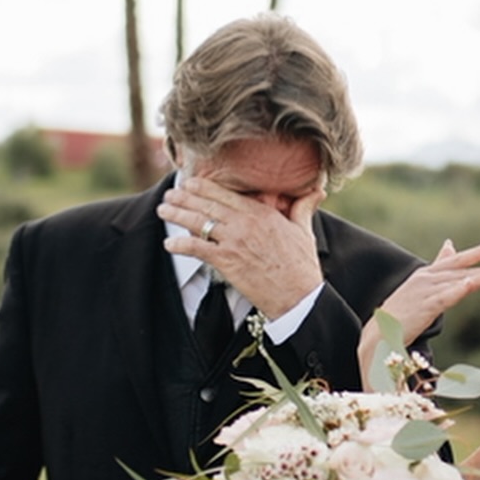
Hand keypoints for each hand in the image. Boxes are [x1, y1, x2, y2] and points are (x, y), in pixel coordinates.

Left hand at [158, 176, 326, 319]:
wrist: (298, 296)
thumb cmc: (302, 266)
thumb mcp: (304, 232)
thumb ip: (303, 208)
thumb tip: (316, 191)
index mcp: (263, 213)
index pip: (227, 194)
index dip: (205, 187)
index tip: (190, 183)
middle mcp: (246, 223)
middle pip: (208, 204)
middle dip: (185, 197)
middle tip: (170, 193)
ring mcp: (235, 241)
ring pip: (198, 221)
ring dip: (177, 214)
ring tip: (163, 210)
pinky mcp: (227, 261)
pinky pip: (197, 248)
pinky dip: (181, 245)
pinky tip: (169, 244)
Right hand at [358, 238, 479, 376]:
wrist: (378, 336)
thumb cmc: (398, 316)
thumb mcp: (418, 291)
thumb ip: (435, 273)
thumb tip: (447, 248)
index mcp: (424, 276)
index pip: (453, 262)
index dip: (474, 253)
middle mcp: (425, 279)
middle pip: (460, 270)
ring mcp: (424, 292)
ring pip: (458, 281)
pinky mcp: (424, 307)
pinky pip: (445, 297)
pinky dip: (458, 289)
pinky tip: (471, 284)